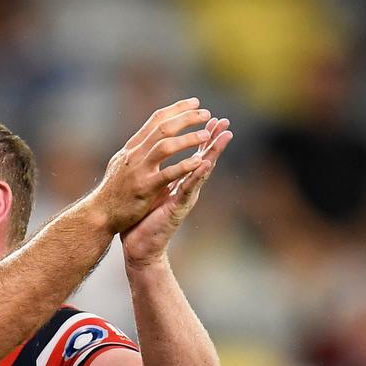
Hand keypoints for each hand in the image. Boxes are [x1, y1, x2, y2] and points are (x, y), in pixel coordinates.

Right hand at [90, 99, 213, 234]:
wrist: (99, 214)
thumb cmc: (113, 191)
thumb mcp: (122, 164)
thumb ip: (136, 151)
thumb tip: (147, 137)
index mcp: (132, 148)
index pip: (156, 120)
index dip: (177, 109)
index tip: (195, 102)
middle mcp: (134, 154)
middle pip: (163, 128)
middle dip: (186, 118)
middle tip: (206, 113)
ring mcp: (138, 170)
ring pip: (165, 147)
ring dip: (188, 139)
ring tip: (206, 135)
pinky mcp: (144, 188)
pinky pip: (167, 174)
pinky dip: (184, 166)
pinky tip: (199, 161)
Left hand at [121, 116, 232, 266]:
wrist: (140, 248)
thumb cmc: (144, 220)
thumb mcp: (153, 191)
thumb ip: (161, 176)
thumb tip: (158, 157)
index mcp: (178, 181)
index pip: (193, 154)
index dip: (201, 136)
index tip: (209, 116)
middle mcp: (185, 187)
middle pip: (203, 158)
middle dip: (213, 139)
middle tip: (225, 121)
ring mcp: (184, 198)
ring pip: (201, 170)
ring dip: (213, 152)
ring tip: (224, 136)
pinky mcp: (177, 209)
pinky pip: (187, 188)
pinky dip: (196, 175)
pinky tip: (203, 163)